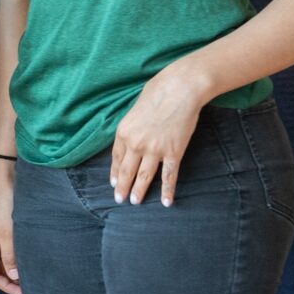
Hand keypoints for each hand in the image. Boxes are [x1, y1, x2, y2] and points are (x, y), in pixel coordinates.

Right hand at [0, 160, 20, 293]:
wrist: (6, 179)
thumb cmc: (4, 205)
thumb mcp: (8, 233)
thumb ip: (10, 256)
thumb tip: (15, 277)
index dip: (6, 287)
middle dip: (13, 281)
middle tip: (32, 288)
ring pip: (6, 260)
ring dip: (17, 269)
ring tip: (34, 275)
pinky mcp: (5, 230)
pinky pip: (11, 250)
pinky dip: (19, 257)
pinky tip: (32, 258)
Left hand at [109, 64, 209, 206]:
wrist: (179, 90)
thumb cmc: (158, 93)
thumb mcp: (135, 109)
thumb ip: (132, 126)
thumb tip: (133, 137)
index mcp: (123, 131)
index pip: (117, 157)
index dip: (115, 171)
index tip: (114, 183)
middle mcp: (136, 144)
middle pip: (127, 170)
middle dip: (123, 187)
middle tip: (119, 200)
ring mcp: (155, 150)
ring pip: (144, 176)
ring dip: (139, 191)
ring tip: (135, 202)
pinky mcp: (174, 153)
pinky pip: (169, 176)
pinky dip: (167, 190)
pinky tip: (166, 202)